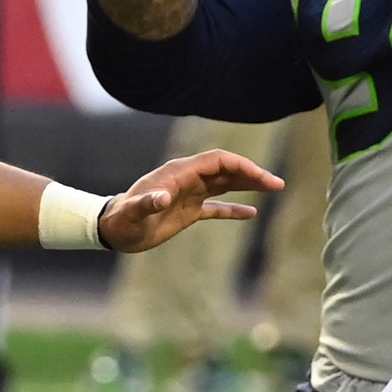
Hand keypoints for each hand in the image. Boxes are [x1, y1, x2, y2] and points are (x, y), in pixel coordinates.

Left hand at [97, 149, 283, 252]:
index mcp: (179, 173)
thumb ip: (146, 203)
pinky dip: (233, 209)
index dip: (240, 166)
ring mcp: (189, 194)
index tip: (260, 177)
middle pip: (226, 169)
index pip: (217, 161)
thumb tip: (162, 197)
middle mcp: (188, 179)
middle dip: (252, 174)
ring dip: (248, 185)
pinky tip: (251, 213)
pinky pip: (216, 206)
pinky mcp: (188, 210)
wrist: (113, 230)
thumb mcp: (132, 214)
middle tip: (278, 184)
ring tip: (273, 188)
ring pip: (225, 183)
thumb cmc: (121, 221)